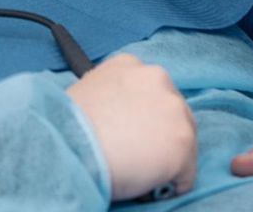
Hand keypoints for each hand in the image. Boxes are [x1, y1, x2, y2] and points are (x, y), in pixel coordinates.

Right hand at [66, 54, 197, 203]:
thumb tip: (120, 117)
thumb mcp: (88, 93)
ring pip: (183, 141)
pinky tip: (149, 186)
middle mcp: (157, 79)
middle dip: (160, 133)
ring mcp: (173, 110)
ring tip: (141, 169)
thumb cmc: (67, 127)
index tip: (131, 132)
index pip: (150, 91)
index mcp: (130, 65)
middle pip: (173, 112)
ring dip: (166, 156)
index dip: (142, 116)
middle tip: (137, 153)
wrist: (66, 148)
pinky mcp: (182, 143)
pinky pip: (186, 174)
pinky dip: (172, 184)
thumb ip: (113, 95)